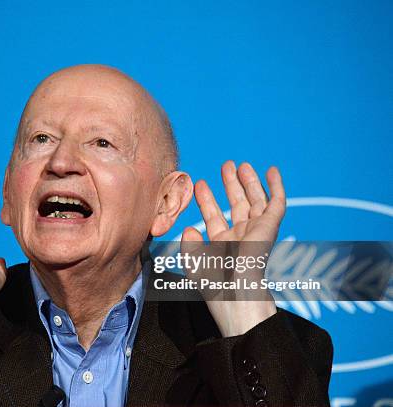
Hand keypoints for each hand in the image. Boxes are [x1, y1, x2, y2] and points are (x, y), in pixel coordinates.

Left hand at [182, 161, 285, 335]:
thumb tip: (189, 229)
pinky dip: (275, 187)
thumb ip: (189, 245)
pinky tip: (271, 171)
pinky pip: (276, 204)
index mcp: (223, 245)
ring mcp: (256, 232)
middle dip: (230, 185)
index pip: (214, 216)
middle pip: (236, 205)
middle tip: (225, 166)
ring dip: (248, 182)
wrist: (236, 295)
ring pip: (255, 201)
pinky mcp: (270, 228)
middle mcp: (240, 237)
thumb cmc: (215, 287)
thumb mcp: (194, 264)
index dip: (207, 200)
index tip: (199, 183)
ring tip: (240, 165)